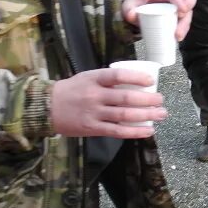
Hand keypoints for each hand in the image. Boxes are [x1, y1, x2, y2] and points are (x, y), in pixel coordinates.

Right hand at [51, 68, 165, 137]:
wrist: (46, 107)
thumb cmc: (72, 90)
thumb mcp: (88, 77)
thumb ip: (108, 79)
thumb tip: (136, 81)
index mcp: (94, 79)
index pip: (118, 75)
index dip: (136, 77)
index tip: (151, 80)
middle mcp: (94, 95)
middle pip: (126, 97)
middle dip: (147, 99)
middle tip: (161, 100)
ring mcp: (93, 113)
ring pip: (124, 115)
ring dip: (146, 115)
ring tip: (161, 114)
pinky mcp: (92, 128)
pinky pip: (117, 131)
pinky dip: (134, 131)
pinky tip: (148, 131)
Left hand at [121, 0, 195, 39]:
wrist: (137, 10)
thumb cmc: (136, 5)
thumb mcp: (129, 5)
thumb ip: (128, 9)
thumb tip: (132, 15)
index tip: (182, 11)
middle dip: (189, 5)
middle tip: (183, 17)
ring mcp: (176, 5)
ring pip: (188, 10)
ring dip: (185, 23)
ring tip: (178, 35)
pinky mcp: (178, 15)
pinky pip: (185, 20)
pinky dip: (183, 29)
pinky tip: (177, 37)